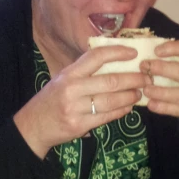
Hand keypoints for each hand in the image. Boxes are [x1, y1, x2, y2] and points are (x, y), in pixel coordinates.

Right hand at [14, 46, 148, 158]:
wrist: (33, 125)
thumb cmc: (51, 99)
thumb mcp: (62, 79)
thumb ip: (84, 72)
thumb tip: (115, 62)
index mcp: (69, 73)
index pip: (96, 56)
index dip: (117, 52)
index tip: (134, 53)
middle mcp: (72, 88)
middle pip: (110, 81)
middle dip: (133, 79)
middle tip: (146, 77)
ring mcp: (75, 108)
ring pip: (111, 100)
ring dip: (130, 96)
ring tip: (140, 93)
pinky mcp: (79, 125)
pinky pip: (106, 117)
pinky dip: (121, 111)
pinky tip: (129, 107)